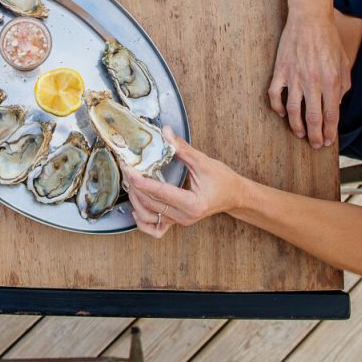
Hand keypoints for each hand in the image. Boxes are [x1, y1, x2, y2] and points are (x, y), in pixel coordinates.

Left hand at [122, 127, 245, 237]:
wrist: (235, 195)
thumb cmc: (223, 180)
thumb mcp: (203, 162)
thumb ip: (182, 148)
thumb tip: (165, 132)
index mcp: (192, 203)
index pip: (159, 192)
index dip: (141, 181)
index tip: (129, 170)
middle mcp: (184, 216)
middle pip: (151, 204)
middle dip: (135, 187)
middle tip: (126, 170)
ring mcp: (180, 222)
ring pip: (149, 217)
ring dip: (137, 202)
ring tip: (131, 184)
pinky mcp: (177, 222)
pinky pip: (156, 229)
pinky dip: (143, 222)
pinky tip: (137, 210)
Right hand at [268, 8, 350, 148]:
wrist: (310, 18)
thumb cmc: (329, 40)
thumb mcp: (344, 63)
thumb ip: (343, 85)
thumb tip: (337, 104)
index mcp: (331, 80)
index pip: (331, 114)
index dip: (330, 131)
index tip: (328, 141)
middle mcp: (313, 81)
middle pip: (314, 117)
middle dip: (315, 136)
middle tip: (315, 145)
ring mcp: (295, 76)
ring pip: (293, 110)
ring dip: (296, 126)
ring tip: (300, 133)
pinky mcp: (281, 70)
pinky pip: (275, 94)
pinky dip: (277, 107)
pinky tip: (282, 113)